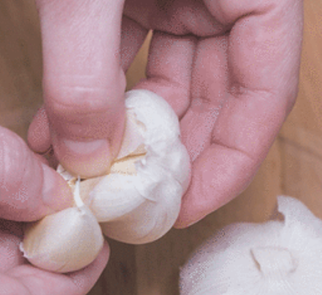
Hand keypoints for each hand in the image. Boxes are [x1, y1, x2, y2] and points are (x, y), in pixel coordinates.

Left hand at [30, 0, 301, 225]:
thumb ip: (86, 73)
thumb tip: (86, 159)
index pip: (266, 94)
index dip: (230, 163)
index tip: (185, 211)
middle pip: (216, 97)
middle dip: (168, 157)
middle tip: (129, 207)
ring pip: (165, 83)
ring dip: (122, 133)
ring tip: (84, 178)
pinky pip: (122, 55)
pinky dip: (91, 95)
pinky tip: (56, 134)